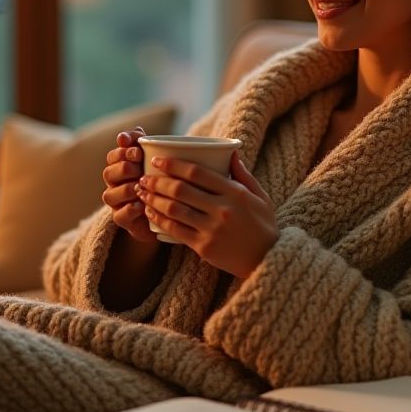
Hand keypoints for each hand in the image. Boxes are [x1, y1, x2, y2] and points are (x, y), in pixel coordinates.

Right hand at [101, 126, 157, 242]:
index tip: (137, 150)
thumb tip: (134, 132)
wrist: (164, 211)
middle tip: (138, 166)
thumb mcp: (154, 160)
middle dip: (123, 167)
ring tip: (140, 186)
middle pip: (108, 173)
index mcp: (120, 166)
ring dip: (125, 189)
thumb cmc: (158, 180)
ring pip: (109, 195)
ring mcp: (117, 203)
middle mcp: (114, 184)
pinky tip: (142, 205)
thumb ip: (143, 144)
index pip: (113, 156)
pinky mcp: (123, 220)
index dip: (122, 151)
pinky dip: (129, 209)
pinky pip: (119, 215)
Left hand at [135, 149, 277, 277]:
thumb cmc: (263, 225)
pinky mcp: (204, 247)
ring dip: (154, 199)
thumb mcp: (260, 196)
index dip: (173, 164)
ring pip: (174, 209)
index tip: (158, 160)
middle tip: (145, 177)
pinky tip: (150, 212)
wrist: (267, 259)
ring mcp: (212, 229)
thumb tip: (230, 152)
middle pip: (181, 190)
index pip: (197, 173)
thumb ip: (243, 174)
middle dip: (158, 181)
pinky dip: (159, 219)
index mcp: (235, 193)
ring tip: (142, 192)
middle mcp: (222, 209)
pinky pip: (176, 230)